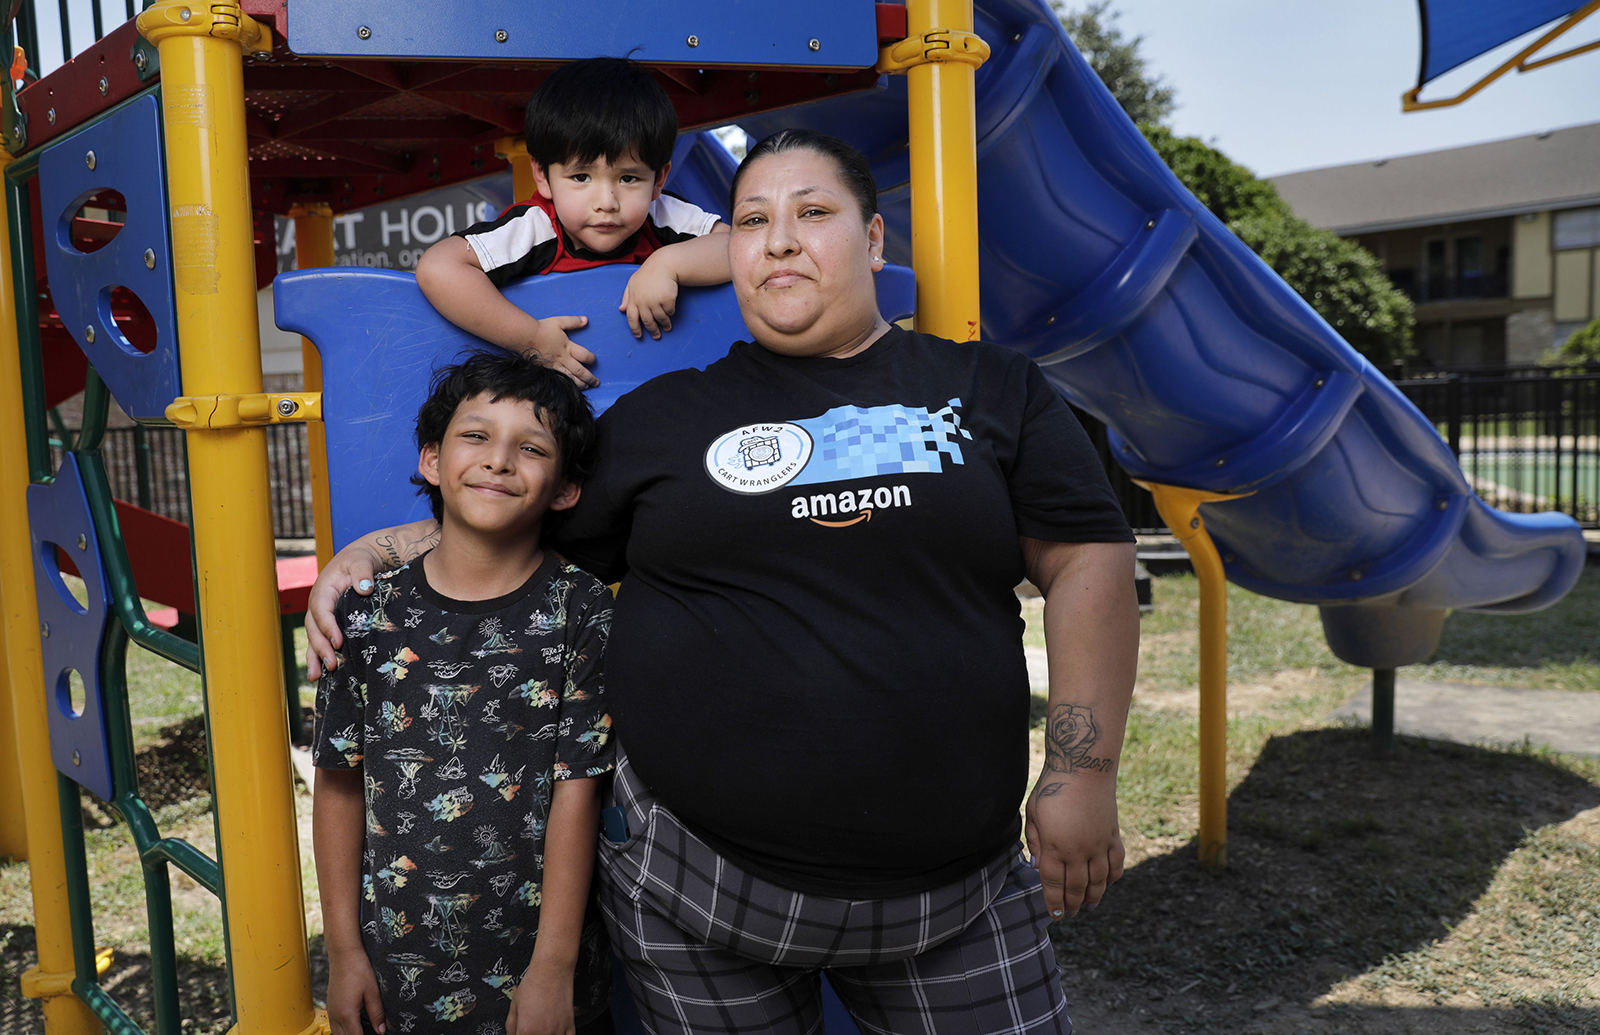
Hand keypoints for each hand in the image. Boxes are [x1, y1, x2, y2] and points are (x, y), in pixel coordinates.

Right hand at [304, 547, 377, 680]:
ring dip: (314, 657)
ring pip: (313, 638)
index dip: (328, 627)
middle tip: (332, 665)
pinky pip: (320, 640)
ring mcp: (321, 615)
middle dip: (320, 648)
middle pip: (314, 629)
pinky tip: (321, 674)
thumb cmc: (360, 560)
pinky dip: (319, 656)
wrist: (360, 560)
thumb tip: (364, 588)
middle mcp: (318, 605)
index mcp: (323, 590)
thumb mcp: (362, 561)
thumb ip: (362, 572)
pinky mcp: (328, 622)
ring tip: (316, 677)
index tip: (339, 642)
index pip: (321, 611)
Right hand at [326, 947, 385, 1034]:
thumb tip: (381, 1030)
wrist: (344, 954)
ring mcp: (331, 1010)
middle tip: (371, 1033)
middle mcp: (336, 1015)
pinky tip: (353, 1024)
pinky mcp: (330, 1005)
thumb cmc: (358, 969)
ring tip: (363, 1030)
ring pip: (337, 1033)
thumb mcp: (373, 992)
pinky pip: (334, 1025)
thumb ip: (377, 1013)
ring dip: (349, 1034)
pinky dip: (343, 1029)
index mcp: (347, 1014)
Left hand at [506, 962, 574, 1034]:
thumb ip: (511, 1025)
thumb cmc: (534, 984)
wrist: (552, 971)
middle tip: (532, 1028)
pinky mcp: (570, 1026)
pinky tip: (555, 1032)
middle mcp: (542, 1034)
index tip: (521, 1032)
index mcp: (526, 1031)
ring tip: (543, 1028)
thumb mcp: (514, 1005)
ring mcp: (558, 1031)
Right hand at [528, 316, 596, 387]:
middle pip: (580, 371)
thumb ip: (573, 321)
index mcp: (567, 347)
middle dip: (589, 377)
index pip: (584, 355)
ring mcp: (554, 366)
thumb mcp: (559, 322)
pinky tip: (570, 388)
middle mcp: (563, 358)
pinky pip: (559, 380)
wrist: (524, 336)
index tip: (593, 361)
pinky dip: (566, 386)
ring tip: (586, 387)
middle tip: (596, 382)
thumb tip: (586, 320)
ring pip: (570, 378)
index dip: (591, 359)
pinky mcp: (546, 371)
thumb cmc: (542, 328)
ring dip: (580, 384)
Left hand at [619, 263, 677, 339]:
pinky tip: (671, 312)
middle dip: (653, 331)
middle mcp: (643, 302)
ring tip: (667, 328)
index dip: (635, 329)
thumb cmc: (647, 274)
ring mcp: (655, 301)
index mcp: (633, 299)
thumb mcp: (632, 283)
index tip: (639, 336)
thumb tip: (621, 310)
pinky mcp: (666, 300)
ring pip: (660, 319)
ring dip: (664, 325)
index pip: (631, 318)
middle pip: (647, 322)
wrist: (663, 264)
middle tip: (657, 336)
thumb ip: (626, 297)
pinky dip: (671, 313)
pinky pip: (669, 311)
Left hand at [1024, 774, 1124, 919]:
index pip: (1054, 884)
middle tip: (1070, 914)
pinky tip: (1108, 883)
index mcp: (1055, 846)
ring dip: (1094, 897)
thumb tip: (1039, 867)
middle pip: (1077, 887)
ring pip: (1099, 881)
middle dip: (1073, 905)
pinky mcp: (1113, 835)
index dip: (1054, 903)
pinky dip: (1113, 876)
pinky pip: (1116, 863)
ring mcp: (1098, 844)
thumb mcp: (1033, 814)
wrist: (1084, 768)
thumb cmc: (1052, 787)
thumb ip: (1036, 842)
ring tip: (1088, 906)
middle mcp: (1078, 850)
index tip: (1055, 915)